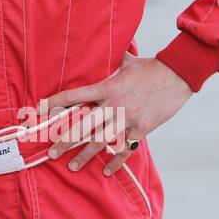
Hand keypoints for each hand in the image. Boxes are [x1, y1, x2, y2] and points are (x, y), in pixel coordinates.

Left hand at [42, 55, 191, 175]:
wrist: (177, 76)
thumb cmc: (150, 67)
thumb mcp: (126, 61)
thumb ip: (110, 60)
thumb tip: (101, 47)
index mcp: (106, 87)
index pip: (75, 96)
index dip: (56, 103)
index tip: (40, 110)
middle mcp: (114, 105)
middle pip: (84, 126)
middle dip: (65, 140)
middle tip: (51, 153)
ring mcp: (128, 119)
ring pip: (102, 141)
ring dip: (86, 155)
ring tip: (72, 166)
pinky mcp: (142, 129)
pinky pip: (126, 148)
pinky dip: (117, 161)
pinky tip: (107, 171)